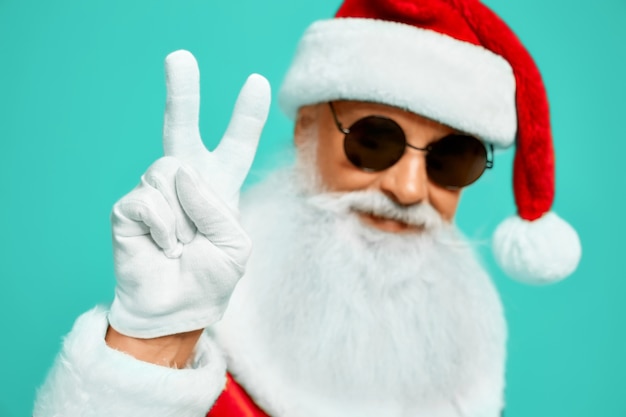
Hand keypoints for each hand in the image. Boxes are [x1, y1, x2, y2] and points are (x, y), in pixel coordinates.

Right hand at [108, 50, 270, 338]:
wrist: (178, 311)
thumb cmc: (210, 280)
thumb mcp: (237, 244)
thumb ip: (217, 205)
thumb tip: (179, 174)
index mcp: (220, 187)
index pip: (235, 145)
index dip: (245, 116)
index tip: (256, 82)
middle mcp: (186, 182)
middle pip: (182, 126)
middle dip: (182, 91)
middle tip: (179, 57)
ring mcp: (155, 191)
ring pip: (171, 170)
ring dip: (185, 216)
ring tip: (182, 243)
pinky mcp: (129, 206)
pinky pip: (151, 199)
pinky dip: (165, 228)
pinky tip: (164, 247)